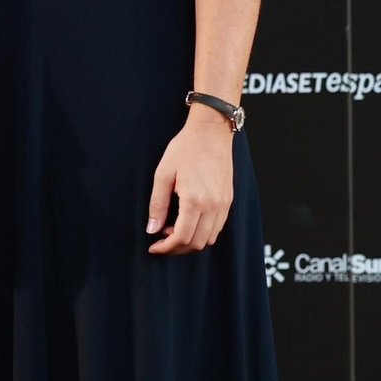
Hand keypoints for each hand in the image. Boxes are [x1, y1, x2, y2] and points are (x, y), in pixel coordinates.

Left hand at [146, 109, 233, 254]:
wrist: (211, 132)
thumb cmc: (185, 149)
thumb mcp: (163, 174)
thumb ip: (157, 204)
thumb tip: (152, 229)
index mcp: (195, 200)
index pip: (182, 237)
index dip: (166, 247)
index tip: (154, 246)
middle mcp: (213, 206)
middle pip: (196, 243)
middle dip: (177, 248)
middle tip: (162, 239)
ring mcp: (224, 204)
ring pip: (209, 239)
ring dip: (190, 241)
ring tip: (174, 229)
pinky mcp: (228, 201)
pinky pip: (218, 228)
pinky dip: (203, 232)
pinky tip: (189, 222)